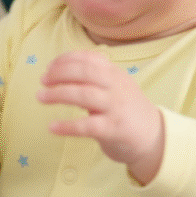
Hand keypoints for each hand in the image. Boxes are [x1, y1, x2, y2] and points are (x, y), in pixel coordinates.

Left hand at [37, 51, 164, 184]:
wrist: (154, 138)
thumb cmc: (126, 110)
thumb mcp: (115, 86)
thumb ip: (94, 77)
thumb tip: (60, 68)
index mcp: (115, 74)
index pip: (88, 59)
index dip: (65, 60)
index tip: (49, 67)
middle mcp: (116, 87)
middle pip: (85, 72)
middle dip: (60, 73)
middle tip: (43, 80)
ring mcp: (115, 108)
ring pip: (83, 95)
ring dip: (58, 94)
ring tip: (40, 97)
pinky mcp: (113, 130)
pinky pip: (87, 126)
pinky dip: (67, 126)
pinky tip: (52, 127)